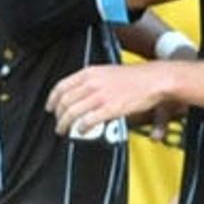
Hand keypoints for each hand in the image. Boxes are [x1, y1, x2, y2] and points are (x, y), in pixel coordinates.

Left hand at [47, 61, 176, 137]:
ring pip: (72, 113)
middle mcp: (92, 83)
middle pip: (65, 102)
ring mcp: (100, 96)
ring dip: (66, 124)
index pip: (62, 86)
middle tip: (58, 124)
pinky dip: (82, 128)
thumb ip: (92, 82)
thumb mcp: (107, 73)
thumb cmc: (134, 78)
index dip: (52, 99)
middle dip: (58, 116)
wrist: (153, 80)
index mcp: (89, 73)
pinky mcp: (109, 108)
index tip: (50, 107)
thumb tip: (81, 95)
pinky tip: (82, 131)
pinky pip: (88, 121)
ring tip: (65, 131)